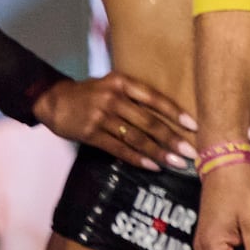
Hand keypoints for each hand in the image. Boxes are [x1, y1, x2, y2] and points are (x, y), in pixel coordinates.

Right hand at [32, 74, 198, 170]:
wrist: (54, 100)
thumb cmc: (91, 93)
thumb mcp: (112, 85)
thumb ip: (135, 96)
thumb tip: (166, 116)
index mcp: (123, 83)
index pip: (155, 98)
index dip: (175, 113)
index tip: (194, 126)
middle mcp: (114, 98)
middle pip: (149, 121)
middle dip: (173, 138)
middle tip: (192, 152)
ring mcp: (101, 117)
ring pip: (136, 137)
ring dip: (159, 152)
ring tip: (177, 163)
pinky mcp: (91, 134)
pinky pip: (118, 149)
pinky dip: (137, 158)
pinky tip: (153, 166)